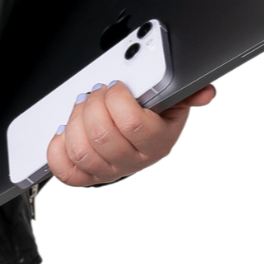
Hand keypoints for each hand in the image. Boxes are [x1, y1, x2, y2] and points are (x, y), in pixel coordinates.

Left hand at [45, 80, 217, 187]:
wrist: (141, 144)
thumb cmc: (153, 120)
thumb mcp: (174, 103)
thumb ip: (188, 93)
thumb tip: (205, 93)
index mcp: (157, 141)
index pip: (133, 124)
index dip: (117, 99)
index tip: (115, 86)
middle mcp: (133, 160)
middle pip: (102, 135)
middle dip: (93, 104)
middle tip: (96, 93)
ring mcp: (109, 171)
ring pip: (82, 150)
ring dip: (75, 122)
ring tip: (82, 108)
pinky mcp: (87, 177)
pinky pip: (66, 170)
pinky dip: (58, 149)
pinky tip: (65, 133)